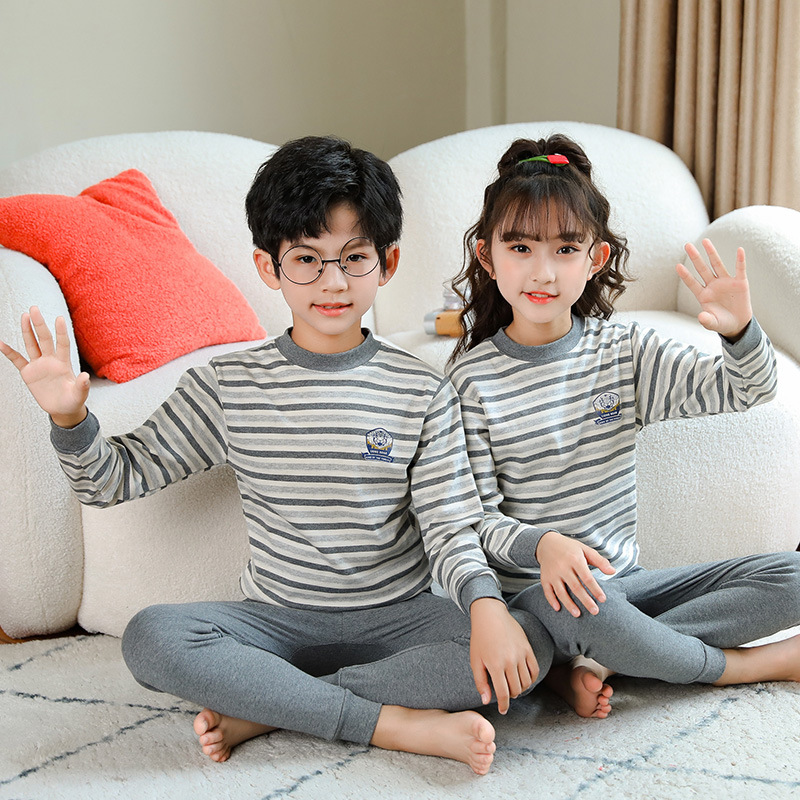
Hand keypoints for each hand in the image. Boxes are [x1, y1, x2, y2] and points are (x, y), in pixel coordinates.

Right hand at [0, 306, 88, 427]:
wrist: (63, 409)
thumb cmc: (73, 400)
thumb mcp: (79, 395)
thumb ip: (82, 386)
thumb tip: (85, 377)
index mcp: (64, 363)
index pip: (62, 344)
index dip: (61, 332)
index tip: (60, 318)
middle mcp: (51, 361)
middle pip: (44, 339)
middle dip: (39, 324)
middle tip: (34, 308)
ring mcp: (39, 365)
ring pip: (32, 345)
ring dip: (27, 331)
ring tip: (24, 316)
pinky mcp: (29, 373)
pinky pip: (17, 360)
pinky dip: (9, 352)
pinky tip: (1, 343)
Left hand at [469, 597, 538, 713]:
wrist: (490, 615)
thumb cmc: (480, 638)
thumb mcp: (475, 660)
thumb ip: (480, 682)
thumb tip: (486, 701)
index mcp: (495, 665)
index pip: (503, 694)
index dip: (503, 705)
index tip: (503, 710)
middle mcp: (510, 661)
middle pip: (516, 689)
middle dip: (510, 696)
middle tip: (505, 694)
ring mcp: (520, 654)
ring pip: (526, 682)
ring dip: (520, 688)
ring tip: (513, 686)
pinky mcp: (528, 648)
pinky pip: (534, 670)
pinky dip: (531, 679)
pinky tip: (523, 679)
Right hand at [536, 530, 615, 616]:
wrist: (546, 543)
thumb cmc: (569, 548)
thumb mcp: (585, 549)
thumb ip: (599, 561)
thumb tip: (613, 571)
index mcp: (575, 559)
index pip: (587, 578)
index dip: (595, 589)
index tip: (603, 599)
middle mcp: (562, 567)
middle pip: (575, 587)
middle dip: (585, 600)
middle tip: (595, 611)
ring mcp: (552, 573)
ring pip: (561, 592)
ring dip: (569, 604)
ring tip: (578, 614)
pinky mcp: (545, 578)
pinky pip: (547, 591)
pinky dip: (551, 600)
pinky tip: (558, 609)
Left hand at [676, 239, 751, 339]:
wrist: (738, 324)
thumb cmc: (721, 323)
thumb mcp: (713, 324)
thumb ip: (706, 320)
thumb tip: (701, 317)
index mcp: (703, 295)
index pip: (692, 283)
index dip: (685, 275)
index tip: (677, 266)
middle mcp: (712, 286)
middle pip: (702, 269)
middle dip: (695, 257)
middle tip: (687, 245)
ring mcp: (726, 282)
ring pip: (717, 265)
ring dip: (712, 253)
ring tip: (705, 241)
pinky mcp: (740, 283)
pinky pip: (740, 269)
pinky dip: (740, 260)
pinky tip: (739, 250)